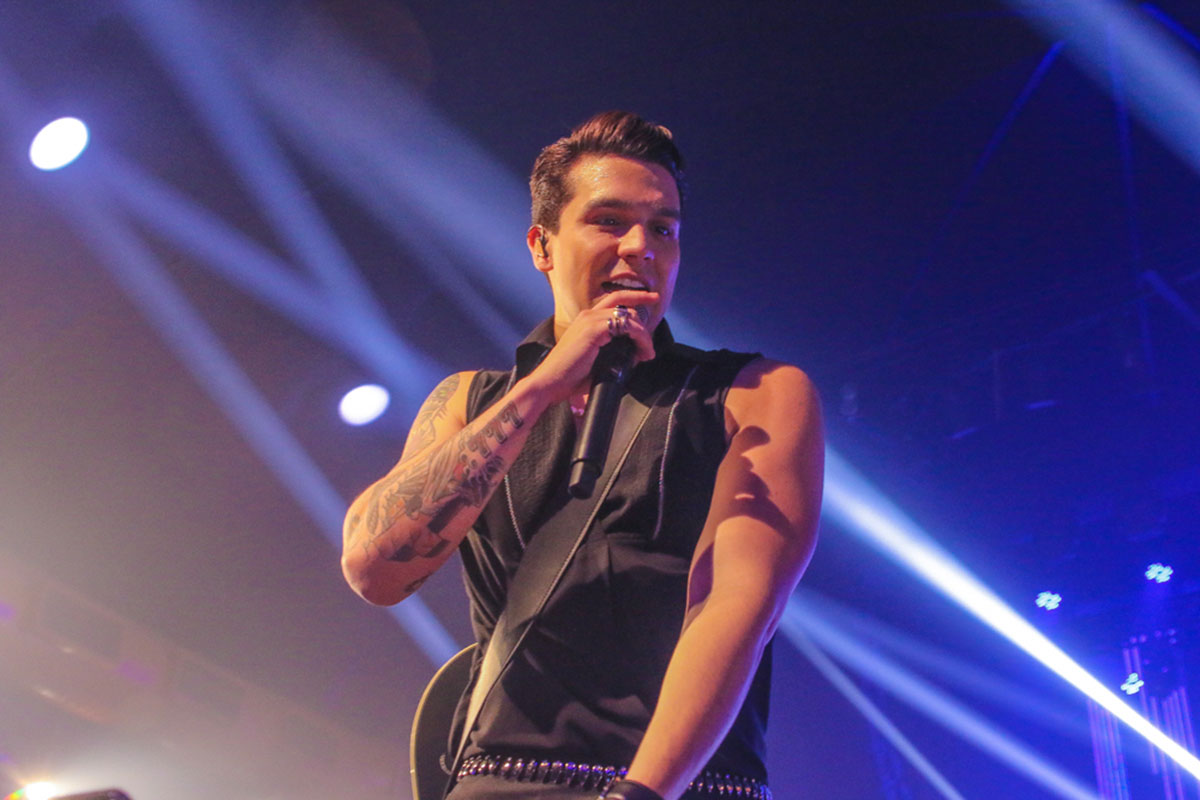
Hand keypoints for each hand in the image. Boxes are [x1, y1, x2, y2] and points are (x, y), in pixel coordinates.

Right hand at [525, 290, 658, 404]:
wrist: (550, 382)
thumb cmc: (569, 377)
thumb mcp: (595, 361)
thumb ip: (613, 354)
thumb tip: (634, 356)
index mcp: (586, 320)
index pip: (614, 301)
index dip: (634, 298)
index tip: (651, 299)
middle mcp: (588, 315)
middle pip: (624, 303)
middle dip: (643, 312)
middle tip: (652, 327)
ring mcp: (590, 320)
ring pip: (629, 317)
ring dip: (643, 335)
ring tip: (647, 353)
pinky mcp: (594, 329)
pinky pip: (626, 326)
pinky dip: (639, 337)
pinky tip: (642, 352)